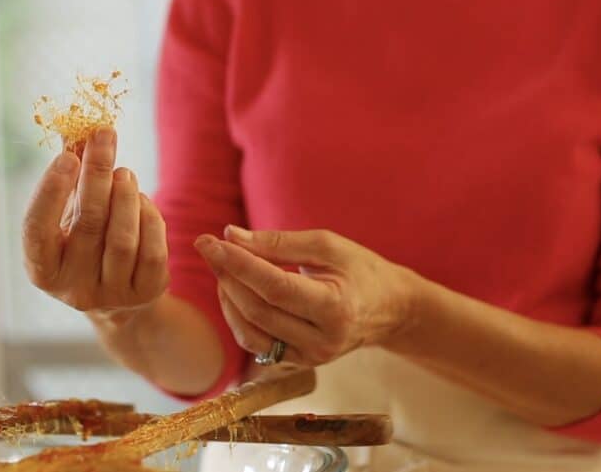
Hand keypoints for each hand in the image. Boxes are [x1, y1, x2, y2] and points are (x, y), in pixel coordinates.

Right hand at [22, 128, 168, 317]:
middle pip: (87, 224)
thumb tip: (72, 125)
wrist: (117, 296)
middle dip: (97, 174)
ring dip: (126, 196)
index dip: (51, 191)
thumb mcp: (69, 212)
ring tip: (125, 173)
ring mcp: (109, 295)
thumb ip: (68, 173)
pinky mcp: (143, 295)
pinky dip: (149, 218)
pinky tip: (142, 201)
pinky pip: (151, 251)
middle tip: (105, 137)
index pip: (37, 229)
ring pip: (122, 239)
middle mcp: (72, 288)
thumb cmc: (85, 241)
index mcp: (42, 269)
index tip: (68, 156)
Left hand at [193, 227, 420, 365]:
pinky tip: (235, 291)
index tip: (210, 241)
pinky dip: (238, 317)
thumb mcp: (327, 245)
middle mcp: (323, 341)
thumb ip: (277, 242)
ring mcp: (310, 358)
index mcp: (336, 308)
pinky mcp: (299, 364)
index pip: (275, 287)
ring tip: (222, 267)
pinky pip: (256, 344)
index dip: (238, 264)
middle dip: (227, 276)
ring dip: (227, 298)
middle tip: (209, 247)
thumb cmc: (360, 269)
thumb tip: (230, 236)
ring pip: (250, 333)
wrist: (391, 310)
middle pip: (258, 310)